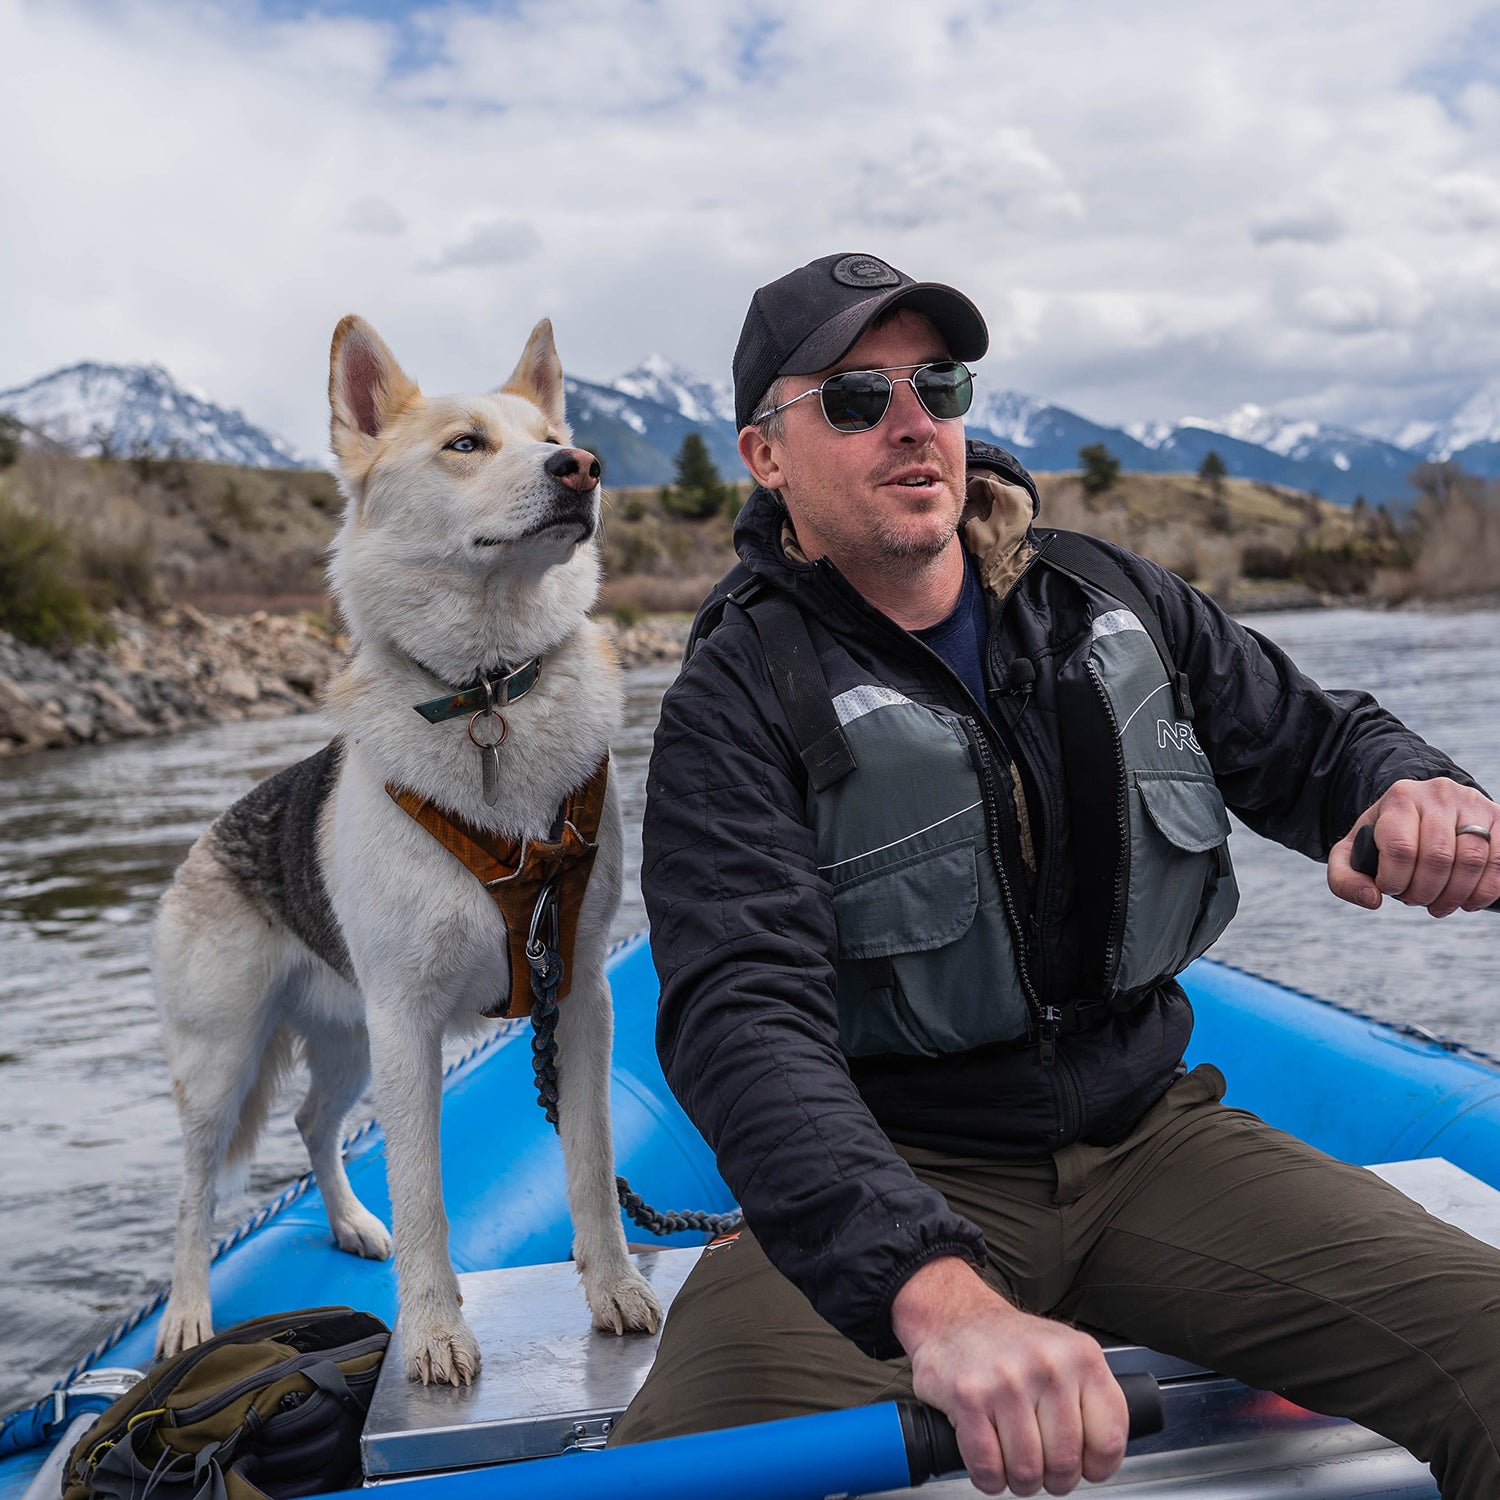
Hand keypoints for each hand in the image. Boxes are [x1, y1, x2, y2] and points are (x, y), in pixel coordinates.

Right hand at [891, 1257, 1126, 1495]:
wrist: (952, 1315)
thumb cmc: (1008, 1342)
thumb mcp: (1063, 1353)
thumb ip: (1088, 1398)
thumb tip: (1101, 1457)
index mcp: (1081, 1356)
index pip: (1109, 1439)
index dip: (1097, 1466)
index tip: (1084, 1465)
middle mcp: (1048, 1365)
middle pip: (1065, 1463)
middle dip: (1052, 1478)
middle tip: (1040, 1464)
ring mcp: (1007, 1381)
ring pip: (1026, 1471)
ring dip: (1018, 1480)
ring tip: (1011, 1458)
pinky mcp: (969, 1397)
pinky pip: (988, 1468)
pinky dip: (988, 1477)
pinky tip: (988, 1459)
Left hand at [1329, 777, 1499, 916]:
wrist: (1421, 809)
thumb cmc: (1385, 836)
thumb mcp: (1353, 851)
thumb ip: (1344, 879)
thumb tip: (1372, 900)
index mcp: (1400, 797)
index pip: (1400, 848)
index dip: (1395, 881)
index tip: (1390, 888)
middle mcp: (1439, 794)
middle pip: (1437, 858)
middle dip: (1424, 892)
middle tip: (1416, 900)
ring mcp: (1473, 804)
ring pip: (1471, 861)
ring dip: (1454, 896)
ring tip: (1438, 905)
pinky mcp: (1499, 818)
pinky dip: (1485, 891)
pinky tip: (1468, 902)